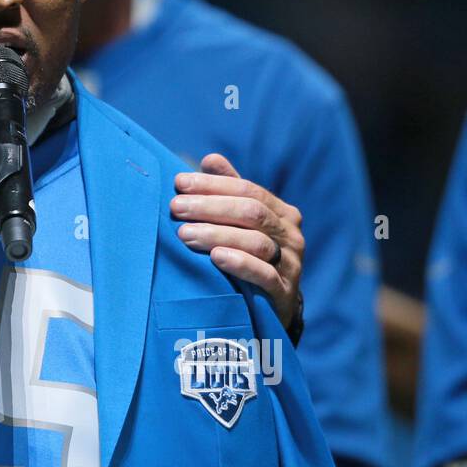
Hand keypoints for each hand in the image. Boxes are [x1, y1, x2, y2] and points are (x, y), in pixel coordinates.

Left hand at [170, 153, 303, 332]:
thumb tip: (210, 159)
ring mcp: (291, 263)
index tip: (179, 183)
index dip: (213, 184)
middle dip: (210, 207)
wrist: (274, 306)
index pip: (247, 189)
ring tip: (185, 234)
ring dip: (217, 234)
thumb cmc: (250, 256)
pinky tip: (216, 257)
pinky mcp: (284, 292)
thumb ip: (230, 191)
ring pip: (256, 242)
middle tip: (176, 208)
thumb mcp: (243, 223)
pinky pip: (264, 274)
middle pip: (251, 212)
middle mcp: (290, 234)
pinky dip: (240, 263)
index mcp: (281, 212)